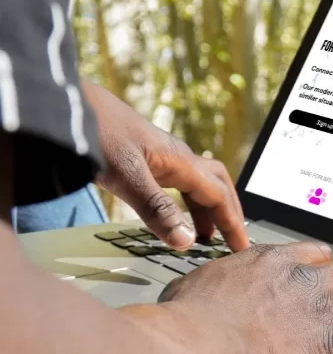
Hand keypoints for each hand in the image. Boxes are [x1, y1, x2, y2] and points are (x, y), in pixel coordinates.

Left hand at [82, 81, 248, 250]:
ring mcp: (163, 156)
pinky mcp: (147, 158)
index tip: (242, 248)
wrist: (68, 106)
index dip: (232, 224)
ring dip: (208, 209)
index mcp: (181, 162)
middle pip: (218, 185)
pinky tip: (177, 212)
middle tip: (233, 240)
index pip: (218, 197)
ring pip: (199, 184)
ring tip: (207, 236)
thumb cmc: (97, 135)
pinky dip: (187, 202)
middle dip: (229, 212)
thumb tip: (186, 241)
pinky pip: (180, 182)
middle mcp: (178, 158)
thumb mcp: (127, 177)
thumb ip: (157, 210)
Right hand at [158, 242, 332, 353]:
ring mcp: (326, 310)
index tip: (329, 276)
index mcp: (276, 262)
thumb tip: (199, 289)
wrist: (202, 348)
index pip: (318, 253)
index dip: (328, 265)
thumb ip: (213, 282)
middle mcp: (308, 280)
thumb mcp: (195, 284)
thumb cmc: (190, 321)